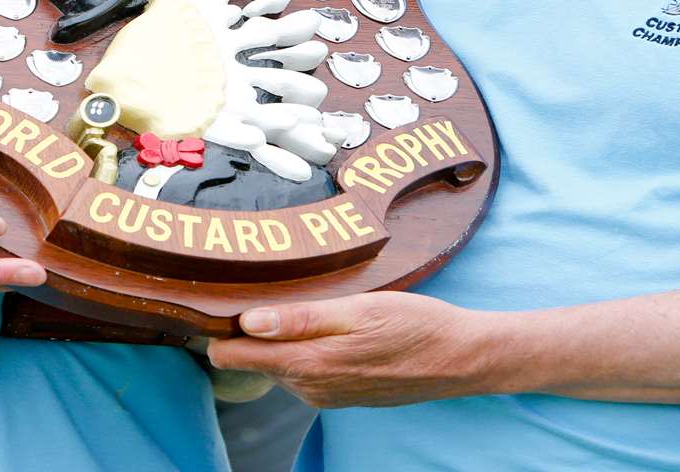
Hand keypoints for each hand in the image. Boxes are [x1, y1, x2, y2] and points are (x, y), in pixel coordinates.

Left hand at [206, 292, 501, 407]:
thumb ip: (301, 319)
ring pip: (280, 362)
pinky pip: (305, 370)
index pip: (231, 355)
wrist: (460, 358)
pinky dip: (306, 347)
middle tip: (266, 284)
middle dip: (251, 327)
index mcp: (307, 364)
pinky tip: (328, 323)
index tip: (220, 296)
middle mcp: (309, 387)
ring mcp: (325, 395)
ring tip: (304, 299)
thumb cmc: (414, 325)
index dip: (219, 326)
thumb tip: (247, 322)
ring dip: (282, 336)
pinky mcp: (340, 394)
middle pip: (252, 357)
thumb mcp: (359, 310)